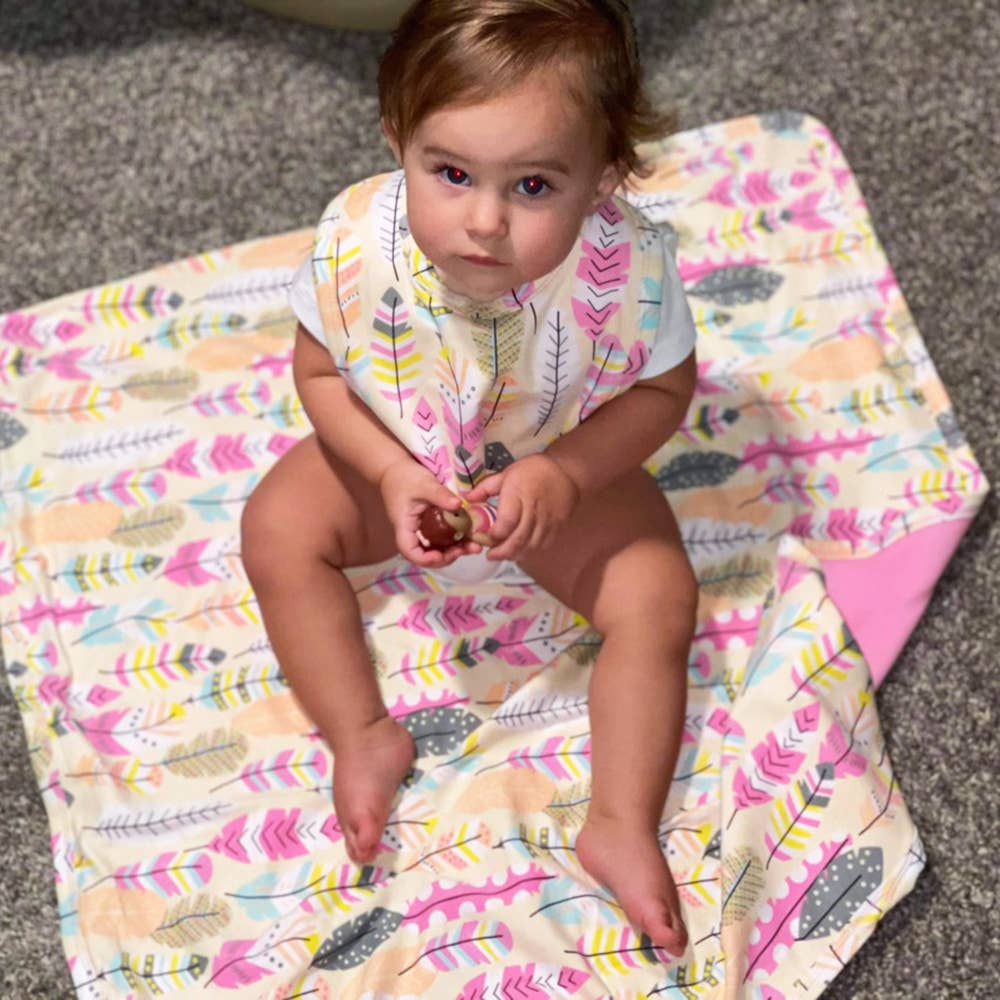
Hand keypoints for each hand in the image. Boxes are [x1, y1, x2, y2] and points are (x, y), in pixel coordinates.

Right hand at [378, 461, 480, 567]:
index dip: (425, 559)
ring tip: (473, 545)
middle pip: (426, 556)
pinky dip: (453, 541)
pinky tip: (468, 537)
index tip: (442, 554)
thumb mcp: (424, 484)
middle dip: (448, 556)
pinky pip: (440, 540)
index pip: (410, 552)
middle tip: (468, 548)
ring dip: (454, 550)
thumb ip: (440, 495)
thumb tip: (458, 505)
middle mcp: (412, 534)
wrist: (396, 470)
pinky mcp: (429, 527)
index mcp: (404, 526)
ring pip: (436, 549)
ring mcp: (420, 531)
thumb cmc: (405, 477)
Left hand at [464, 453, 578, 560]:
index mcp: (518, 494)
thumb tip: (467, 499)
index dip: (495, 535)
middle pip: (518, 539)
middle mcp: (533, 509)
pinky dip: (530, 551)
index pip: (506, 522)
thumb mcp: (506, 473)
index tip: (486, 538)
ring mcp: (547, 520)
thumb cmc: (532, 471)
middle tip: (491, 556)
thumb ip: (485, 488)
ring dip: (516, 554)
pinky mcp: (557, 527)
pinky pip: (543, 545)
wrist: (565, 472)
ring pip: (531, 546)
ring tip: (505, 554)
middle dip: (503, 552)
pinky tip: (521, 550)